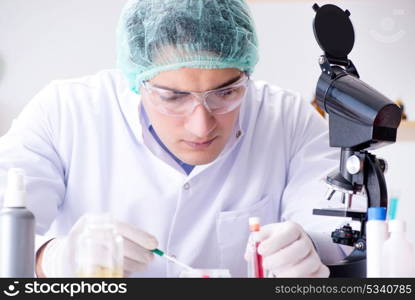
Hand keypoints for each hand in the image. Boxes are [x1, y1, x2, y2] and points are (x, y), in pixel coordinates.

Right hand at [39, 215, 157, 276]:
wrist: (63, 255)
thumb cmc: (94, 242)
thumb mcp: (106, 232)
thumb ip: (125, 235)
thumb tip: (152, 244)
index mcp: (93, 221)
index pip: (120, 227)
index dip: (139, 236)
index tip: (153, 243)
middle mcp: (84, 234)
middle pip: (117, 244)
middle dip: (138, 253)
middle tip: (149, 258)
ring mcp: (77, 252)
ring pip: (111, 259)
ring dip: (132, 265)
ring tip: (142, 266)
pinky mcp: (76, 269)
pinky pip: (103, 272)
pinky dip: (119, 273)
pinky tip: (127, 271)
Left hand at [249, 221, 328, 276]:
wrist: (291, 244)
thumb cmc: (276, 240)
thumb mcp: (265, 235)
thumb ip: (256, 242)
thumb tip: (250, 252)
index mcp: (293, 228)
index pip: (289, 232)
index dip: (275, 242)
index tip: (260, 250)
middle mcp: (305, 240)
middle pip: (301, 247)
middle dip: (282, 258)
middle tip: (266, 264)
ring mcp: (314, 254)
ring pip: (311, 263)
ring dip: (293, 272)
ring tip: (277, 275)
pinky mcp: (319, 267)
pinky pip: (321, 273)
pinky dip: (308, 278)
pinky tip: (291, 279)